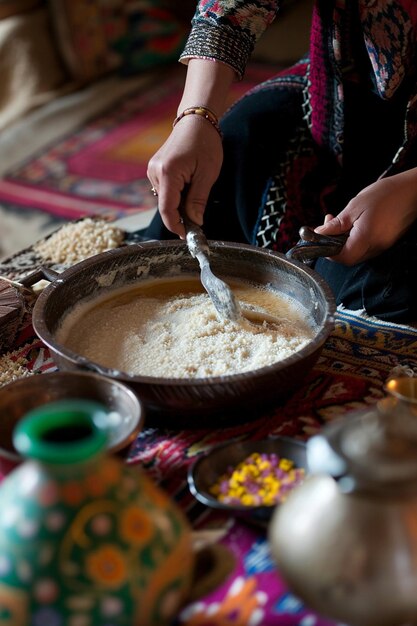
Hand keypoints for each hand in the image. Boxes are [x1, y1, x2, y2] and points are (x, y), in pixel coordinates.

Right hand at [147, 115, 222, 237]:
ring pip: (165, 199)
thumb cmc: (205, 143)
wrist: (196, 120)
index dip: (176, 226)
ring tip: (196, 189)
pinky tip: (188, 185)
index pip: (167, 209)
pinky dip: (176, 195)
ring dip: (179, 204)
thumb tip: (195, 222)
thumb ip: (198, 200)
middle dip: (181, 216)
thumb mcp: (208, 174)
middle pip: (166, 206)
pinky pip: (165, 190)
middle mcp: (155, 172)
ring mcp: (152, 170)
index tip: (187, 236)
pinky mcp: (154, 168)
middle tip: (198, 219)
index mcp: (168, 173)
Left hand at [314, 169, 416, 264]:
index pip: (342, 258)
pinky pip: (367, 246)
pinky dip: (357, 238)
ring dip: (345, 240)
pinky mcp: (387, 242)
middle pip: (349, 257)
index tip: (322, 236)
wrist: (413, 190)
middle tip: (330, 224)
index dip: (329, 251)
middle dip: (335, 244)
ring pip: (358, 252)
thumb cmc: (387, 194)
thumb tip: (320, 233)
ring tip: (343, 221)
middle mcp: (376, 247)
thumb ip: (337, 224)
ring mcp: (383, 246)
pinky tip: (356, 223)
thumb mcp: (355, 206)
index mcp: (366, 239)